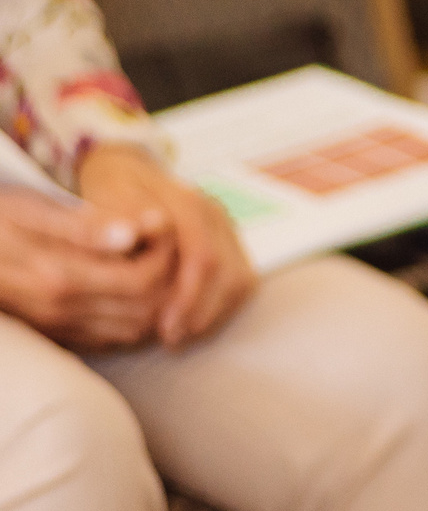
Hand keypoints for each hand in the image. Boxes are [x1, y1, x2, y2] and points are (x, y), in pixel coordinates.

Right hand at [0, 187, 176, 350]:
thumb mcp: (33, 209)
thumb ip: (85, 225)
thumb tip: (136, 233)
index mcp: (59, 276)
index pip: (143, 278)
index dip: (166, 252)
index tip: (163, 224)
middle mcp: (60, 310)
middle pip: (146, 309)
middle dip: (168, 277)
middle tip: (164, 244)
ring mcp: (56, 326)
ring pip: (133, 328)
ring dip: (155, 300)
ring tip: (151, 261)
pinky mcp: (53, 333)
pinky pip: (110, 338)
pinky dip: (133, 316)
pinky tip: (130, 286)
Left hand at [77, 144, 254, 346]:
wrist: (129, 171)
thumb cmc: (112, 191)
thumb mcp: (104, 198)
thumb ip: (117, 218)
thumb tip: (133, 236)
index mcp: (189, 202)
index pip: (203, 256)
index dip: (187, 297)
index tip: (162, 327)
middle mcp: (216, 214)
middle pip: (228, 272)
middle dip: (202, 311)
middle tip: (170, 339)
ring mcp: (226, 227)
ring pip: (239, 278)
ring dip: (214, 311)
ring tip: (181, 332)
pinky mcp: (229, 241)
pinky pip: (239, 279)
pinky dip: (221, 304)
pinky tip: (193, 318)